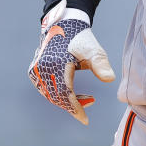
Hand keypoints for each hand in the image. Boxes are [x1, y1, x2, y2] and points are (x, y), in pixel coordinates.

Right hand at [27, 0, 115, 124]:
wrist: (63, 25)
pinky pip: (46, 89)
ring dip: (67, 100)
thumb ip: (101, 64)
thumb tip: (110, 79)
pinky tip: (73, 94)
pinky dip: (59, 95)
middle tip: (89, 105)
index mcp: (56, 64)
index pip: (65, 93)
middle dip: (73, 105)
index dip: (75, 108)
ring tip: (85, 99)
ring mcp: (36, 71)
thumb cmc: (80, 38)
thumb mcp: (93, 50)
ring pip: (51, 95)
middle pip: (57, 97)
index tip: (85, 120)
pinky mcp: (34, 72)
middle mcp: (42, 68)